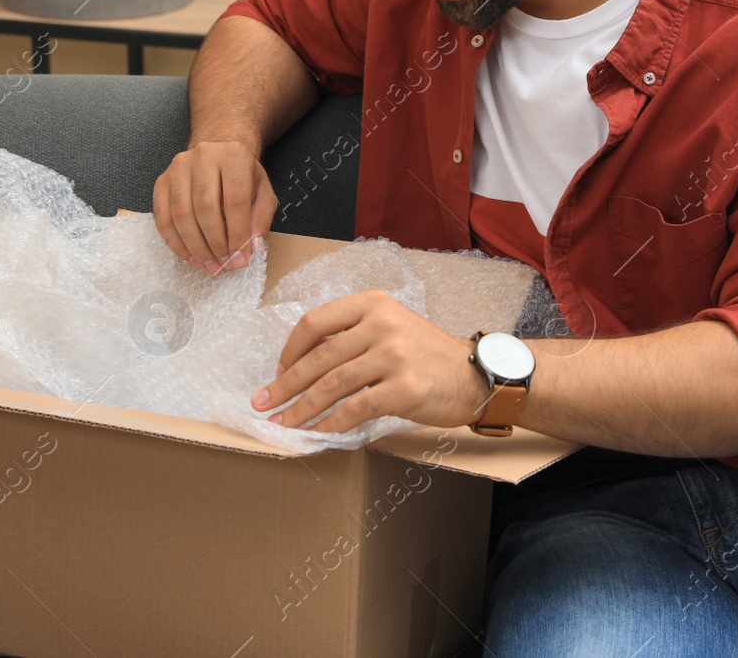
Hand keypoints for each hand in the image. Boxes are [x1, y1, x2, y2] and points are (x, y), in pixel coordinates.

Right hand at [152, 138, 276, 274]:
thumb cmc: (242, 174)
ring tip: (207, 264)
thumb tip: (251, 248)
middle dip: (214, 244)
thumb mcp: (263, 191)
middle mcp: (203, 156)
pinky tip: (189, 255)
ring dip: (194, 246)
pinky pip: (162, 217)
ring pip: (181, 214)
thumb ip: (260, 219)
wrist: (218, 148)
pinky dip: (175, 242)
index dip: (237, 235)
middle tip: (222, 265)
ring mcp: (178, 167)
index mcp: (234, 156)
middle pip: (205, 208)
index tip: (240, 259)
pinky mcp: (162, 180)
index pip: (235, 201)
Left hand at [250, 290, 490, 432]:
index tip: (278, 372)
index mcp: (372, 304)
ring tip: (283, 424)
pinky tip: (318, 433)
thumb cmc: (426, 355)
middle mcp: (381, 324)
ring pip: (331, 385)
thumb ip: (352, 337)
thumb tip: (301, 364)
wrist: (474, 375)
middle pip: (318, 358)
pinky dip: (330, 424)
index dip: (290, 350)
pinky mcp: (403, 388)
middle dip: (285, 385)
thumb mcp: (390, 327)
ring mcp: (393, 356)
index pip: (315, 322)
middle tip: (263, 403)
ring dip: (301, 409)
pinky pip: (354, 409)